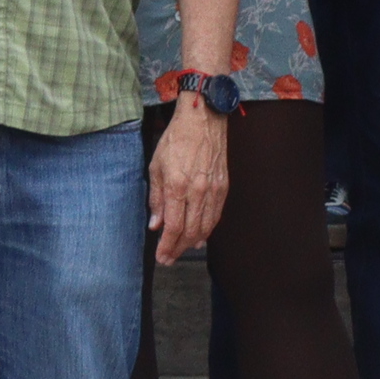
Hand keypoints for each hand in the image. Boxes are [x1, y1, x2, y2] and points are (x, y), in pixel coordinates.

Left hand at [149, 97, 230, 261]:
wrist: (203, 119)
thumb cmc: (176, 139)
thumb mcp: (156, 166)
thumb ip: (156, 198)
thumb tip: (155, 224)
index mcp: (177, 186)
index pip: (173, 227)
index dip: (167, 246)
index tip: (161, 257)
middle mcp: (197, 191)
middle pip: (190, 231)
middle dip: (178, 249)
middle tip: (168, 259)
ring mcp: (213, 189)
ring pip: (205, 226)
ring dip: (193, 243)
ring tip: (182, 250)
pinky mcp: (224, 186)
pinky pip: (216, 215)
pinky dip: (208, 229)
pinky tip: (200, 236)